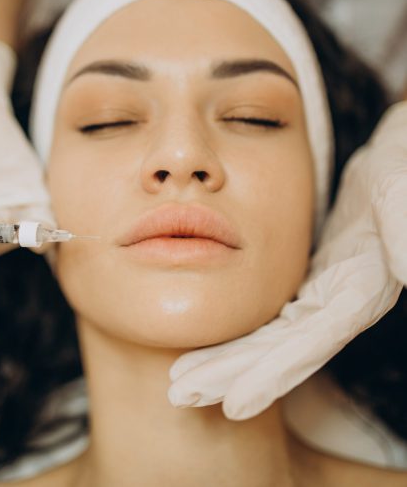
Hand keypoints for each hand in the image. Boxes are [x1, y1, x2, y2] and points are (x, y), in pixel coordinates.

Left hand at [168, 102, 406, 419]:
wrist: (393, 162)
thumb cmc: (398, 168)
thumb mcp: (399, 186)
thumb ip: (402, 221)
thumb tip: (406, 265)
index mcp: (357, 286)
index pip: (309, 341)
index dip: (272, 373)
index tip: (231, 404)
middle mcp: (336, 299)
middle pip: (278, 349)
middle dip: (232, 374)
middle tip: (183, 396)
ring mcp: (321, 294)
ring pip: (267, 337)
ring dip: (226, 362)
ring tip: (184, 382)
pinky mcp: (309, 282)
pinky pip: (268, 317)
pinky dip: (237, 335)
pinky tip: (209, 346)